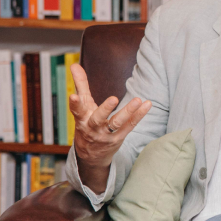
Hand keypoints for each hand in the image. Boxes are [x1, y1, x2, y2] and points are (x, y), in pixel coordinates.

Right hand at [68, 63, 151, 187]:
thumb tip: (74, 65)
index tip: (73, 96)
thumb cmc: (86, 123)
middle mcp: (92, 128)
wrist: (91, 155)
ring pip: (116, 123)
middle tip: (113, 99)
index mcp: (81, 119)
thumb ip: (80, 85)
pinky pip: (130, 126)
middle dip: (105, 110)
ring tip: (138, 100)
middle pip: (98, 119)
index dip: (74, 104)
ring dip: (128, 112)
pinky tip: (147, 105)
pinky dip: (138, 115)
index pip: (76, 111)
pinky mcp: (119, 138)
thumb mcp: (82, 106)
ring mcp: (106, 135)